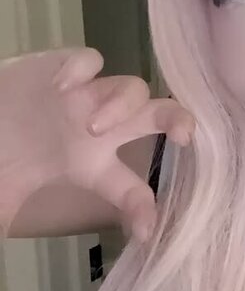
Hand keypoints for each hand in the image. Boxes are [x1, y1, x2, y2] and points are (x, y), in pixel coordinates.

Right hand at [0, 47, 194, 241]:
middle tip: (182, 135)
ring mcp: (87, 94)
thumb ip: (10, 215)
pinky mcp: (65, 65)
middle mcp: (103, 128)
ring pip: (130, 88)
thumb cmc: (2, 156)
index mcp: (95, 165)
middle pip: (158, 117)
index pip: (131, 189)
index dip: (141, 210)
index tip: (145, 230)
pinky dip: (82, 70)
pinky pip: (89, 59)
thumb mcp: (9, 193)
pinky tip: (62, 88)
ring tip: (92, 127)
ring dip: (121, 106)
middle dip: (177, 121)